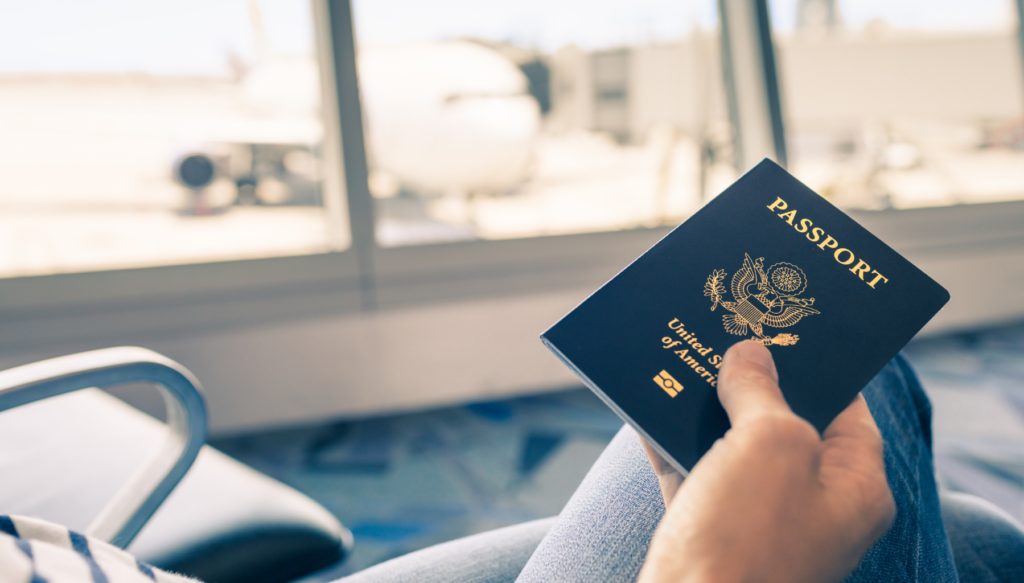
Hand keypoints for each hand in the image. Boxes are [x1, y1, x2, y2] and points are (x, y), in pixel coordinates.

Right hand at [638, 341, 894, 582]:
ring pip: (732, 448)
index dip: (818, 366)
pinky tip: (648, 405)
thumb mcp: (769, 444)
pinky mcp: (708, 535)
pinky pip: (692, 473)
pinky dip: (671, 441)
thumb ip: (762, 391)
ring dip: (706, 408)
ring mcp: (757, 524)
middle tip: (725, 335)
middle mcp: (810, 507)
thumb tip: (749, 356)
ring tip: (683, 360)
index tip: (786, 327)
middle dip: (751, 382)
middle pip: (784, 426)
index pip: (848, 411)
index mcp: (852, 489)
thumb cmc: (746, 540)